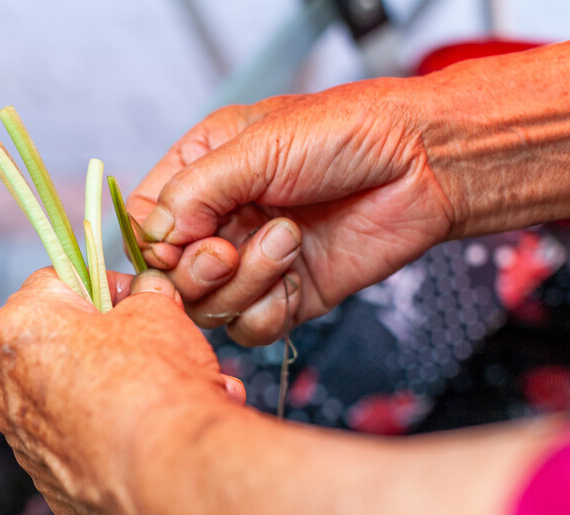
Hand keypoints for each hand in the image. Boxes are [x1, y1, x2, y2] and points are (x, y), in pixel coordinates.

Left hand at [0, 268, 242, 514]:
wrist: (165, 473)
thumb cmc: (153, 383)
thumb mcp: (159, 310)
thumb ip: (144, 296)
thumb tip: (148, 296)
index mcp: (19, 326)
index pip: (55, 282)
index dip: (103, 286)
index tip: (136, 300)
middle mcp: (4, 383)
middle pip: (57, 343)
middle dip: (104, 342)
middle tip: (150, 347)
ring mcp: (21, 439)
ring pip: (68, 398)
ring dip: (108, 392)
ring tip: (163, 398)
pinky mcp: (47, 482)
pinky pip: (77, 445)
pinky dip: (106, 439)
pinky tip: (147, 438)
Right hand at [129, 78, 453, 345]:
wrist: (425, 165)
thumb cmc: (347, 133)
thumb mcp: (257, 145)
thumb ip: (194, 192)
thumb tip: (153, 239)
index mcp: (202, 173)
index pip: (144, 224)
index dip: (153, 247)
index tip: (177, 245)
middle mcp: (223, 220)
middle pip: (172, 276)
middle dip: (198, 270)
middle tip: (229, 247)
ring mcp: (254, 261)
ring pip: (210, 307)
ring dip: (246, 281)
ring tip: (287, 240)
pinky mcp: (288, 295)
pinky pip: (251, 328)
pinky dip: (269, 311)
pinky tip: (296, 279)